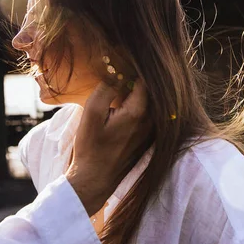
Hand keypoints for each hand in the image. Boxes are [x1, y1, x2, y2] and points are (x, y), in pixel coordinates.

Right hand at [65, 79, 148, 215]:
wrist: (95, 179)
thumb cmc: (91, 146)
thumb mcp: (92, 112)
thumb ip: (107, 88)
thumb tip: (117, 70)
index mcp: (139, 111)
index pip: (143, 78)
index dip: (131, 68)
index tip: (118, 64)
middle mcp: (151, 120)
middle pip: (148, 89)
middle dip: (135, 79)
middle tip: (117, 74)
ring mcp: (151, 130)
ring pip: (148, 102)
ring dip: (136, 93)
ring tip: (118, 89)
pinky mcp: (147, 138)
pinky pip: (146, 114)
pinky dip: (137, 106)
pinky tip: (120, 107)